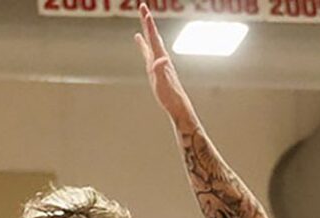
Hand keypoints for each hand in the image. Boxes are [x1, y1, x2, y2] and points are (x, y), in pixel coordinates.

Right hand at [135, 4, 193, 119]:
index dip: (148, 25)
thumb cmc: (170, 97)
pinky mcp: (157, 70)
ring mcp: (159, 64)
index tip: (144, 10)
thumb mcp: (164, 84)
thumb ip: (161, 71)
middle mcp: (160, 58)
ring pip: (151, 43)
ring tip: (143, 20)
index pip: (153, 39)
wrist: (178, 106)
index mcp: (160, 60)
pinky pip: (148, 53)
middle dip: (147, 21)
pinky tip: (141, 42)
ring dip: (147, 31)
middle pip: (153, 36)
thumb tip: (161, 59)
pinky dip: (144, 45)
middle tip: (142, 6)